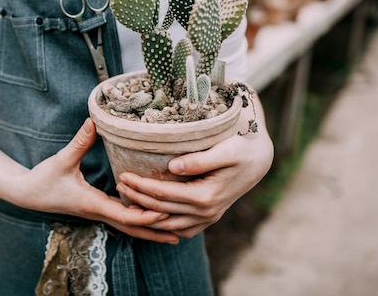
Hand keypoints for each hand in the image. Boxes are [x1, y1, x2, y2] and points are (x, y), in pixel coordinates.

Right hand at [14, 118, 179, 243]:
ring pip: (128, 227)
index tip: (166, 212)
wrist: (26, 194)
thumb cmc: (43, 179)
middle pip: (132, 228)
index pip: (124, 216)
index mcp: (92, 203)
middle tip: (182, 232)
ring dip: (150, 229)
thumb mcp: (61, 160)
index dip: (145, 216)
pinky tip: (152, 216)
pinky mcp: (96, 209)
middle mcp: (97, 212)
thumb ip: (78, 142)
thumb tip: (93, 122)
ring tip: (175, 230)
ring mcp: (97, 213)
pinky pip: (122, 219)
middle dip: (156, 232)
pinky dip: (138, 221)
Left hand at [115, 100, 273, 238]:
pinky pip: (182, 229)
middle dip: (136, 198)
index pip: (162, 194)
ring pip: (168, 223)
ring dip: (146, 213)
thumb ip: (199, 159)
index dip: (140, 185)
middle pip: (161, 209)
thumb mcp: (225, 150)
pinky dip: (163, 224)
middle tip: (118, 184)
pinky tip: (150, 214)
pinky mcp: (209, 217)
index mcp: (205, 196)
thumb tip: (173, 167)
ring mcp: (208, 218)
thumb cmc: (241, 149)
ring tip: (127, 199)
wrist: (259, 159)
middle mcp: (206, 212)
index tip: (122, 175)